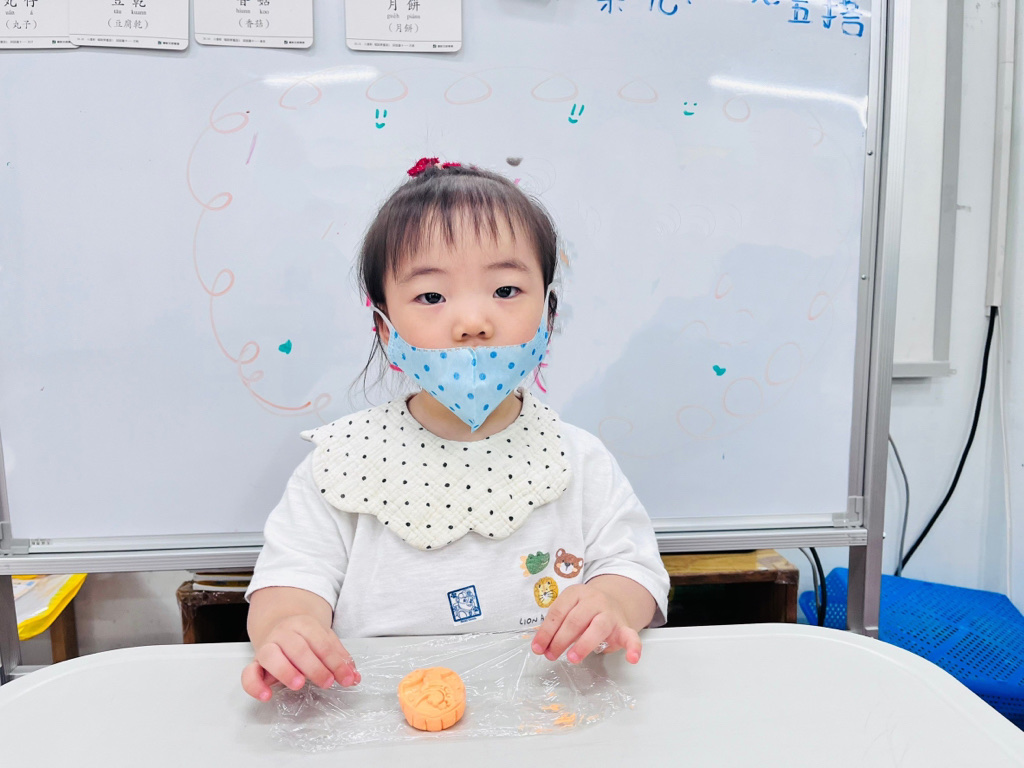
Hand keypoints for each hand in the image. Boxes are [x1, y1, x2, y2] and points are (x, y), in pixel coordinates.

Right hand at [241, 614, 359, 700]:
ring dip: (285, 670)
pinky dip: (255, 685)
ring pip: (271, 655)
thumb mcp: (326, 640)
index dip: (336, 662)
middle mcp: (284, 634)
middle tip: (327, 682)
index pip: (322, 643)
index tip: (346, 678)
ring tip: (299, 684)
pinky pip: (249, 673)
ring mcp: (267, 647)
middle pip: (298, 648)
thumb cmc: (306, 638)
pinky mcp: (255, 663)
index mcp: (304, 625)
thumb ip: (340, 658)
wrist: (279, 625)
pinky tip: (267, 696)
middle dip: (314, 667)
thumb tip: (354, 677)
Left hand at [530, 582, 642, 664]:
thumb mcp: (569, 610)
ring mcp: (611, 613)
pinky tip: (632, 658)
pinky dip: (634, 647)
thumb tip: (540, 646)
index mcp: (576, 593)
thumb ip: (556, 625)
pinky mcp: (624, 627)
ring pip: (597, 628)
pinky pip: (632, 636)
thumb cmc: (585, 611)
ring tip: (572, 658)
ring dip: (583, 644)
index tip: (538, 648)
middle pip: (575, 620)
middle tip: (551, 656)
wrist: (614, 602)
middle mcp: (594, 600)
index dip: (546, 631)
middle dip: (560, 640)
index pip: (558, 612)